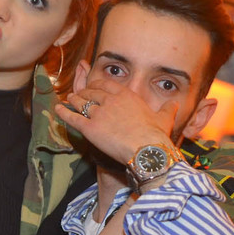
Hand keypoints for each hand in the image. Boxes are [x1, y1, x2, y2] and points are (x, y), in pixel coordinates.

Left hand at [55, 82, 177, 164]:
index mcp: (126, 95)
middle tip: (78, 93)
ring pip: (81, 103)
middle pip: (92, 92)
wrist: (146, 149)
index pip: (107, 85)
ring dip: (73, 100)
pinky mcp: (89, 128)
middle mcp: (110, 101)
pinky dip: (64, 113)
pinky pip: (72, 118)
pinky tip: (57, 109)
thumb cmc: (156, 135)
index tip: (94, 86)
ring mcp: (98, 114)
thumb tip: (176, 104)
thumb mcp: (164, 118)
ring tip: (68, 99)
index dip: (98, 85)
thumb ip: (168, 109)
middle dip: (84, 92)